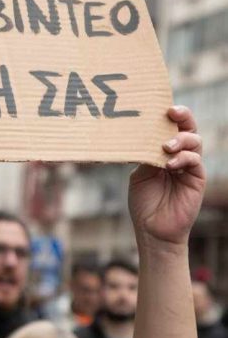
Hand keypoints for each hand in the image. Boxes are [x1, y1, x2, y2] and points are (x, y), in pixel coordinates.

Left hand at [128, 105, 204, 246]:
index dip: (169, 116)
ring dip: (181, 139)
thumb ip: (145, 155)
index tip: (161, 106)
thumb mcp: (140, 174)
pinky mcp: (197, 179)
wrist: (153, 230)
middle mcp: (179, 156)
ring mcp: (189, 167)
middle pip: (188, 128)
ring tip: (166, 145)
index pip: (171, 128)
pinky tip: (170, 164)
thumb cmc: (144, 203)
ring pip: (194, 141)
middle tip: (172, 112)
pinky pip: (195, 160)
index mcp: (163, 152)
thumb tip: (145, 136)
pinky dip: (183, 158)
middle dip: (183, 116)